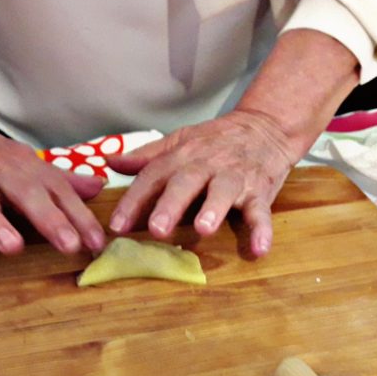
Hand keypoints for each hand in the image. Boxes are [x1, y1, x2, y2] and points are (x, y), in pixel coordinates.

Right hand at [0, 122, 106, 276]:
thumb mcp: (28, 164)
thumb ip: (63, 180)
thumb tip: (101, 187)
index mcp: (26, 167)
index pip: (58, 190)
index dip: (80, 216)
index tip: (97, 242)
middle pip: (26, 193)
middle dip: (48, 219)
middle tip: (69, 245)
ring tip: (12, 248)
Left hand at [105, 111, 302, 256]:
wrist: (266, 126)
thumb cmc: (216, 142)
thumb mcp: (180, 142)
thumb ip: (146, 157)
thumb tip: (110, 163)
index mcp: (182, 156)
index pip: (152, 177)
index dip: (133, 201)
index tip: (117, 226)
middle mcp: (206, 165)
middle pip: (186, 182)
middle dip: (171, 205)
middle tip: (157, 229)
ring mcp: (235, 177)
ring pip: (223, 191)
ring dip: (214, 209)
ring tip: (204, 229)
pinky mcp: (260, 191)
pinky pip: (261, 210)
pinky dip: (262, 229)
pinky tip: (259, 249)